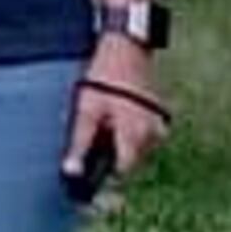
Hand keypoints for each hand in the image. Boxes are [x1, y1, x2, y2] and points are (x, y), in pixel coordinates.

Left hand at [63, 32, 172, 199]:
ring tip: (104, 130)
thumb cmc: (104, 78)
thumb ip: (80, 144)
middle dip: (111, 163)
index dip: (105, 180)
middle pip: (130, 165)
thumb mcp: (86, 111)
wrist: (126, 49)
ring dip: (120, 150)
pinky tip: (115, 123)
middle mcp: (152, 135)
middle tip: (92, 149)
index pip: (122, 174)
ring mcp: (158, 127)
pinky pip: (142, 140)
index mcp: (135, 135)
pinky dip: (129, 138)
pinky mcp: (159, 120)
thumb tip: (71, 173)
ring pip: (137, 153)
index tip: (90, 183)